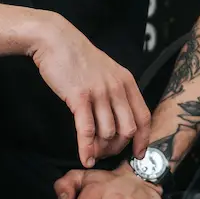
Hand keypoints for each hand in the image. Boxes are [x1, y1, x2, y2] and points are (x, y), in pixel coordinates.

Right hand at [29, 17, 149, 167]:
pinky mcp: (80, 97)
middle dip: (119, 148)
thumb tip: (119, 116)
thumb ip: (116, 91)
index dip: (143, 140)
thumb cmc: (78, 57)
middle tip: (107, 154)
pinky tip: (84, 158)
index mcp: (127, 81)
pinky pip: (87, 130)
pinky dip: (86, 149)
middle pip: (128, 129)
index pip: (144, 117)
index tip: (139, 154)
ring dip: (101, 149)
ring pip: (109, 133)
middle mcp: (117, 88)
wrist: (56, 39)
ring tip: (93, 154)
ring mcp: (99, 92)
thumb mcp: (107, 70)